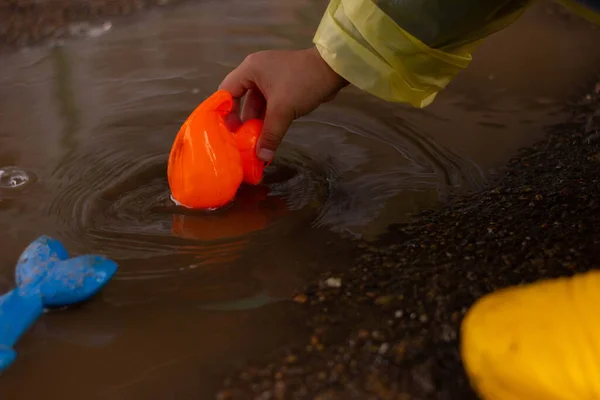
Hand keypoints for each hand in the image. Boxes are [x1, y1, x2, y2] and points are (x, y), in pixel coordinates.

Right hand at [219, 47, 347, 161]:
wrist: (334, 70)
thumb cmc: (304, 83)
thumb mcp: (283, 110)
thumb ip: (270, 134)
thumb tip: (262, 158)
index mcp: (250, 69)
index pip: (226, 91)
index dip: (223, 113)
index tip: (223, 133)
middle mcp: (256, 72)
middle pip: (241, 100)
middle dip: (242, 123)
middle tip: (240, 143)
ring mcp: (270, 78)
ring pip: (257, 105)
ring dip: (256, 124)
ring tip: (253, 145)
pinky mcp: (283, 86)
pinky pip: (270, 105)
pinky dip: (268, 120)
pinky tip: (268, 137)